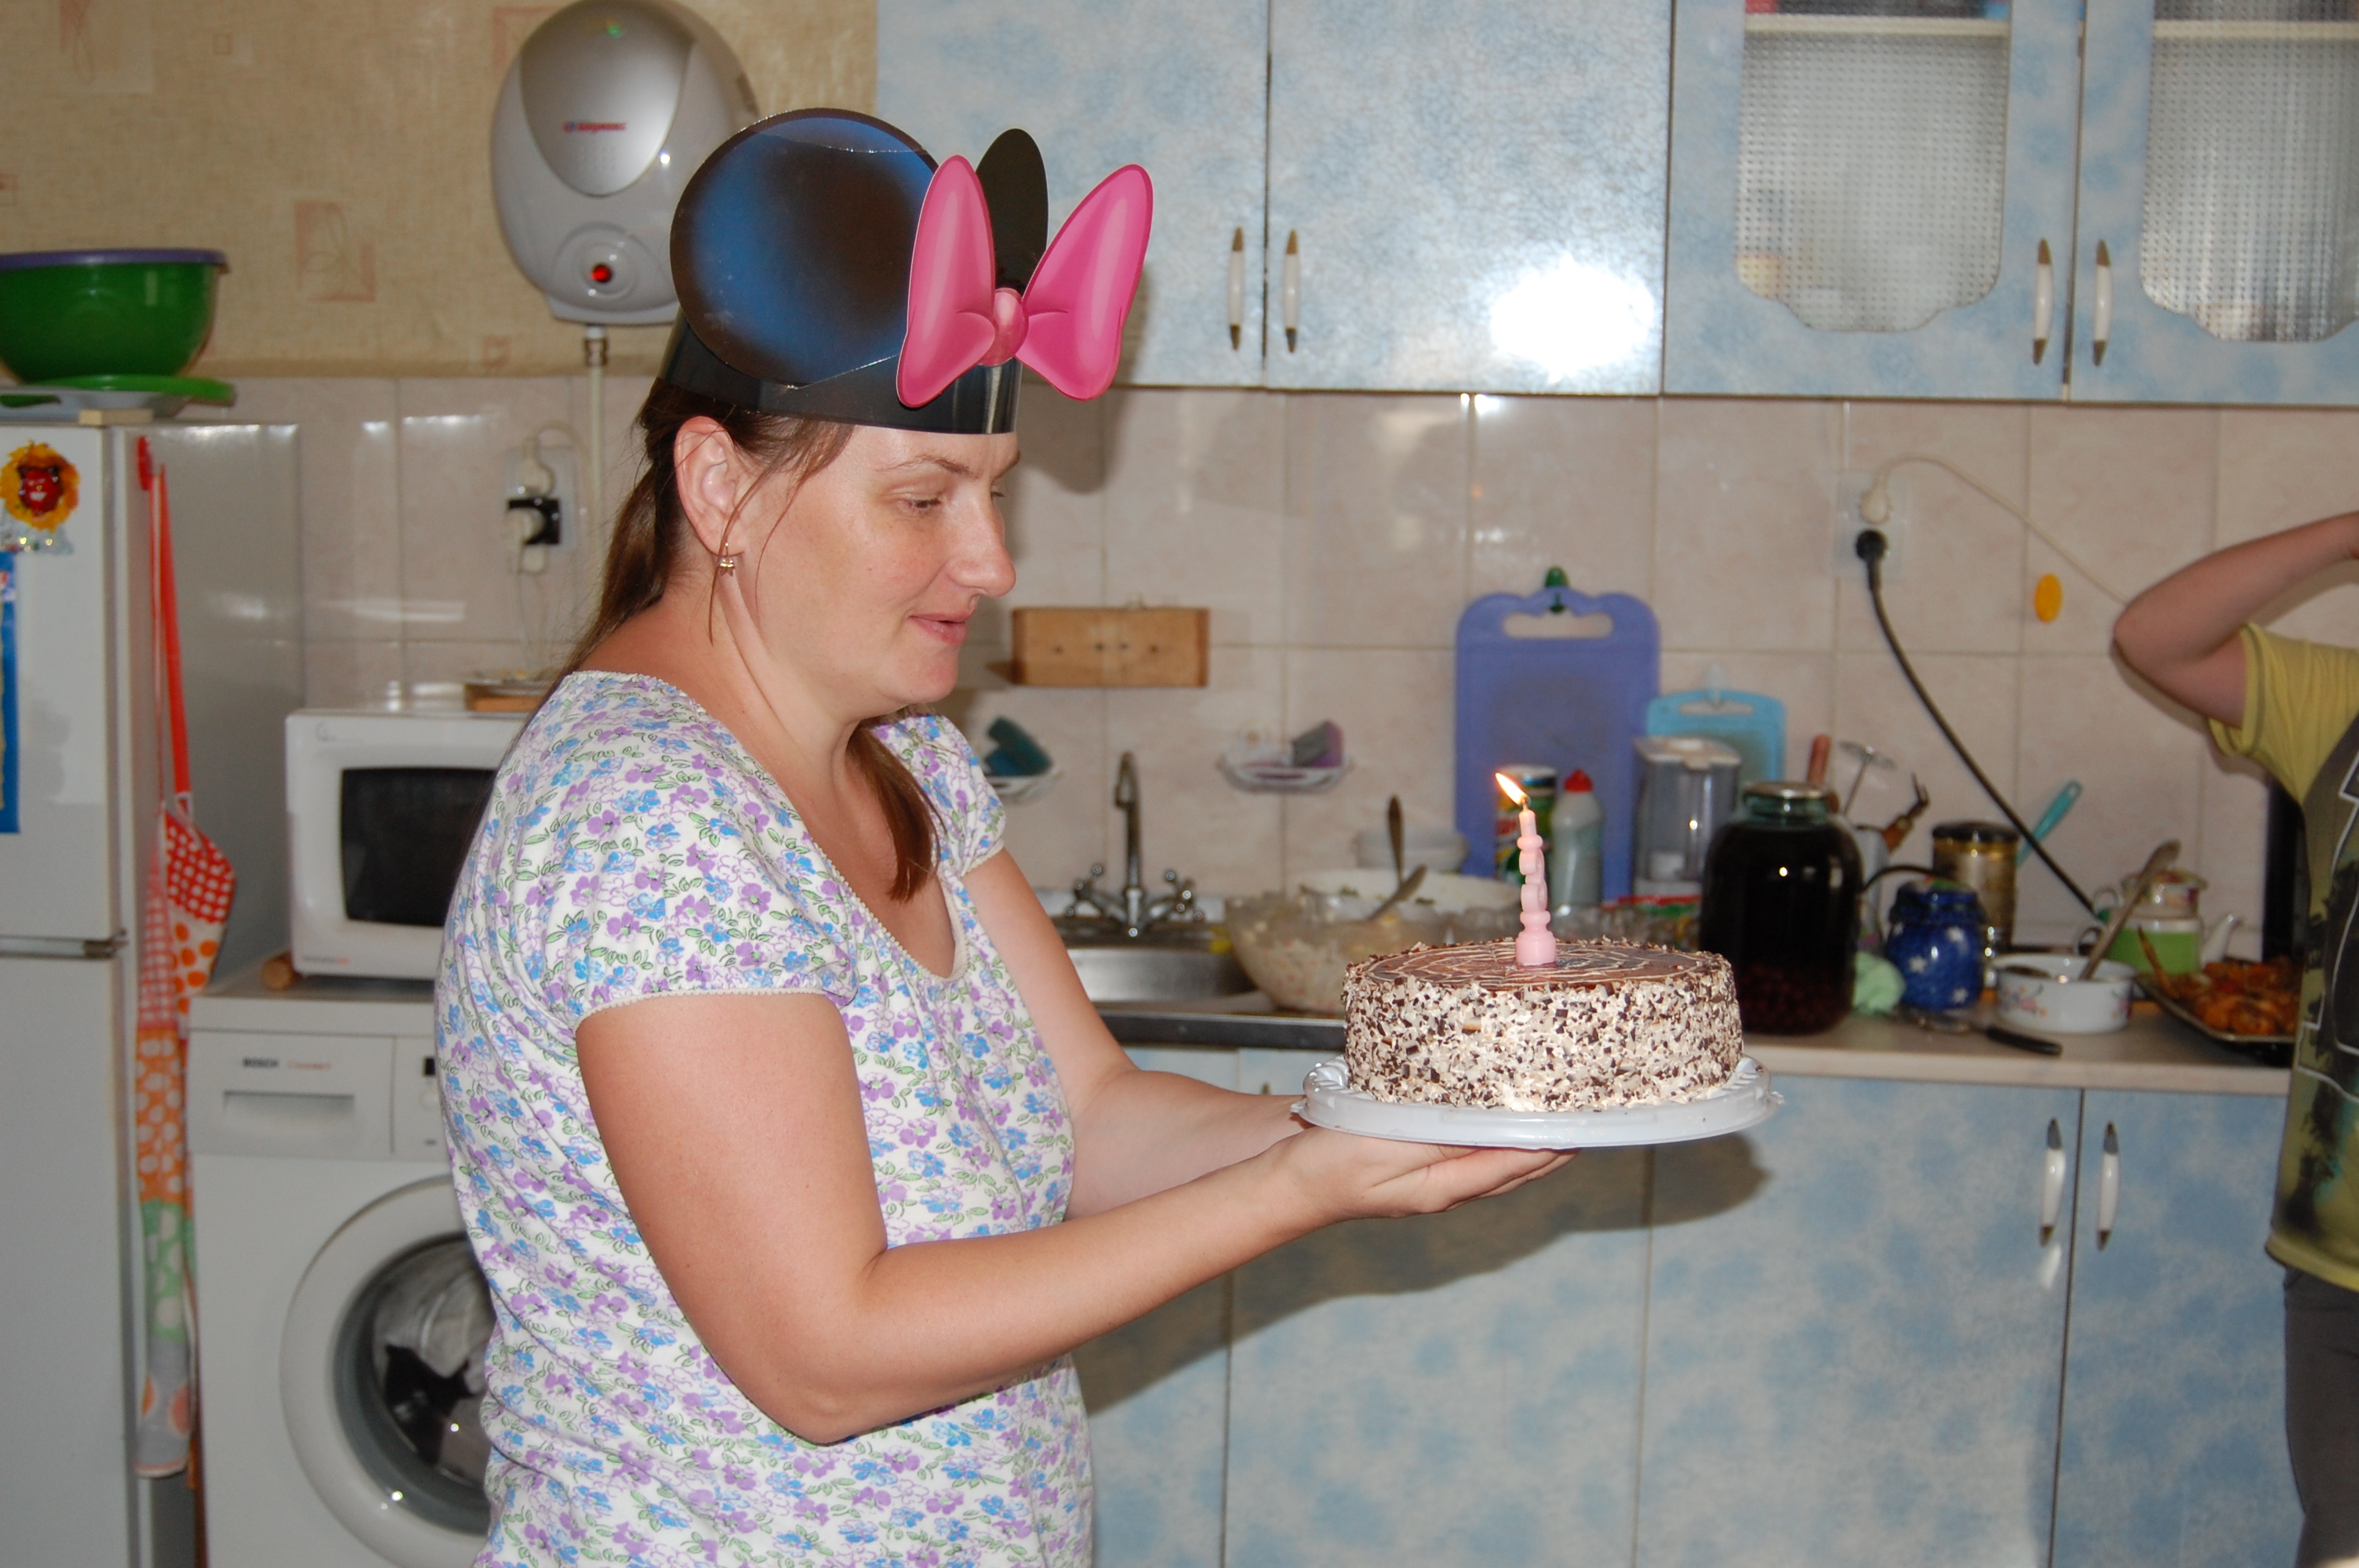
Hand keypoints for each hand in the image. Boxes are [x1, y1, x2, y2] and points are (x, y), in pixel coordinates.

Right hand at [1267, 1124, 1574, 1224]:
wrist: (1284, 1184)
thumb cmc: (1329, 1165)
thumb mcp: (1388, 1145)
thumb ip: (1443, 1138)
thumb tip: (1499, 1132)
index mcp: (1444, 1187)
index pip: (1517, 1164)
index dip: (1556, 1142)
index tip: (1587, 1120)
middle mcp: (1445, 1188)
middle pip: (1516, 1168)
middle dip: (1553, 1144)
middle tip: (1586, 1115)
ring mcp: (1431, 1180)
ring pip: (1496, 1161)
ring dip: (1528, 1139)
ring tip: (1556, 1114)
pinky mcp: (1415, 1164)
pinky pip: (1470, 1151)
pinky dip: (1494, 1134)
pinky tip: (1494, 1116)